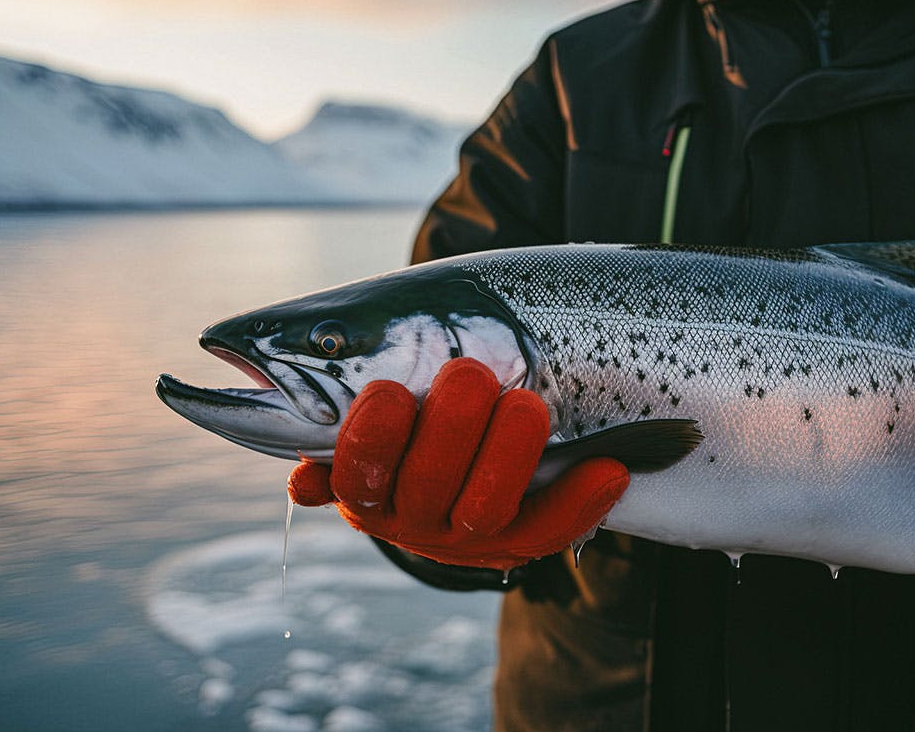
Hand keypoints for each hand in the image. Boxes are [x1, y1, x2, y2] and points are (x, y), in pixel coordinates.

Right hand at [287, 358, 628, 570]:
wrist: (439, 455)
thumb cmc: (401, 411)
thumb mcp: (357, 405)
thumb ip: (332, 422)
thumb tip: (301, 485)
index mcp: (363, 485)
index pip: (359, 474)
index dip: (371, 439)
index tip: (389, 392)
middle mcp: (409, 520)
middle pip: (426, 486)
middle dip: (451, 427)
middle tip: (471, 372)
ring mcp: (462, 535)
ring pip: (484, 510)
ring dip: (508, 454)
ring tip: (527, 403)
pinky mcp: (514, 542)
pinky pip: (547, 531)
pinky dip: (581, 501)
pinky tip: (612, 468)